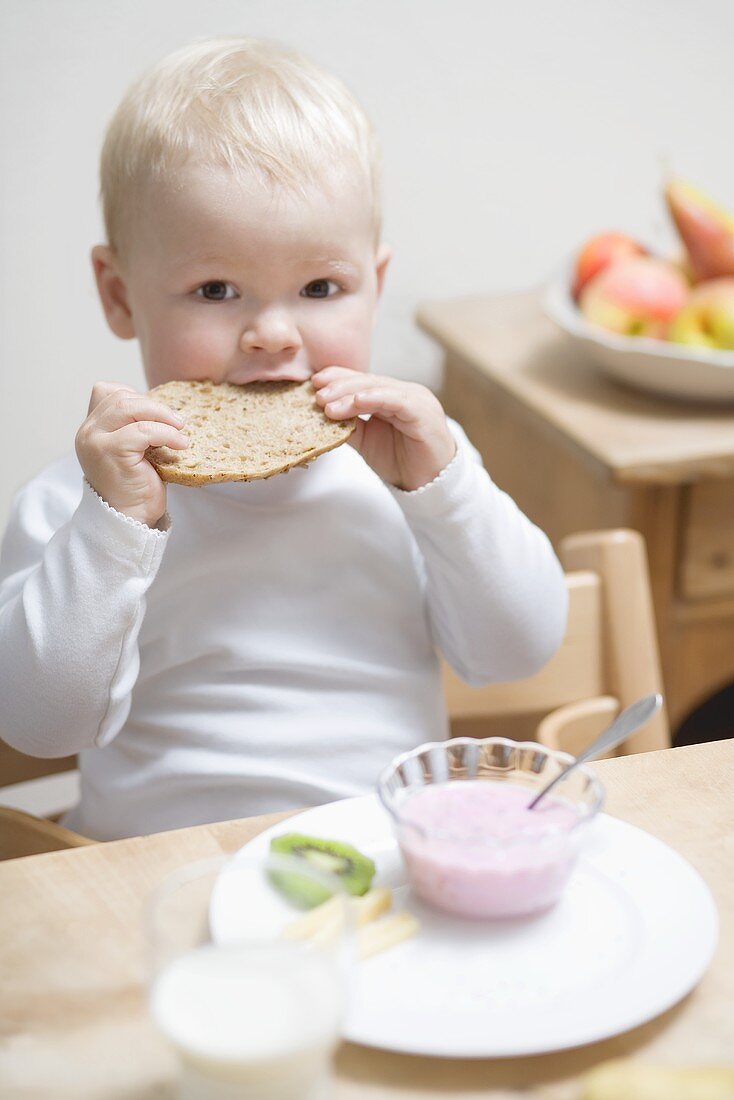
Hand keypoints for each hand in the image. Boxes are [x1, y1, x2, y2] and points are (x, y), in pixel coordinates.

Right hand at [75, 382, 188, 525]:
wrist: (130, 519)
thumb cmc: (137, 486)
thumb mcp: (134, 450)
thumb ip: (134, 427)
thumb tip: (164, 407)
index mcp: (91, 429)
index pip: (107, 391)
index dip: (136, 397)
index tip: (157, 416)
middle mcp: (88, 432)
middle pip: (121, 397)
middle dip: (154, 406)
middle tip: (179, 422)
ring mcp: (95, 441)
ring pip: (129, 407)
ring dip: (162, 415)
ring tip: (181, 430)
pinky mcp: (110, 451)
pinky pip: (143, 430)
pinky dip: (166, 434)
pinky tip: (180, 445)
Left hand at [312, 367, 455, 489]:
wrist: (429, 484)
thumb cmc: (401, 461)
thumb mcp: (366, 441)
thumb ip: (349, 426)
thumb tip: (321, 414)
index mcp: (392, 396)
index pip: (362, 380)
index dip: (338, 378)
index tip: (314, 382)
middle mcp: (404, 393)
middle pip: (368, 381)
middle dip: (340, 386)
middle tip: (316, 395)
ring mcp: (416, 400)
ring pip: (379, 389)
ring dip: (350, 394)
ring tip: (328, 404)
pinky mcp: (424, 413)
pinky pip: (397, 401)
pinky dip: (376, 399)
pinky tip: (357, 402)